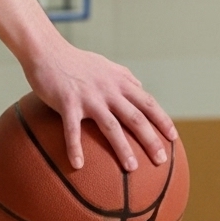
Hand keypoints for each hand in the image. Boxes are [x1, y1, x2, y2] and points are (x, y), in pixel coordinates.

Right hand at [23, 42, 177, 171]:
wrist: (47, 52)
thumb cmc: (74, 60)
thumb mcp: (105, 65)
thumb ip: (124, 76)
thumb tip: (139, 87)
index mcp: (119, 82)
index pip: (148, 103)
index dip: (162, 120)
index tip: (172, 138)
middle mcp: (109, 90)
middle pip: (136, 118)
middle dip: (151, 140)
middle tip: (161, 159)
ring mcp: (89, 97)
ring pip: (111, 126)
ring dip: (123, 149)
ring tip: (132, 168)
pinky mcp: (67, 103)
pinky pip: (73, 130)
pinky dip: (75, 148)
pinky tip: (77, 165)